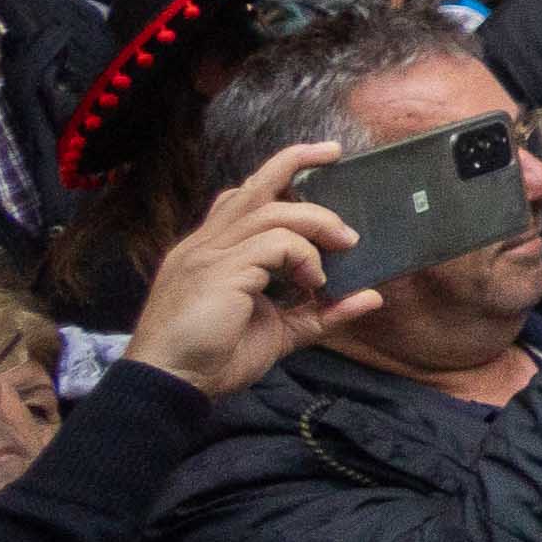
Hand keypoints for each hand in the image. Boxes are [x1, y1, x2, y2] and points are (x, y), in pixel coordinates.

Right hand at [126, 144, 374, 394]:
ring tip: (344, 245)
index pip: (241, 198)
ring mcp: (208, 255)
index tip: (318, 164)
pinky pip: (275, 243)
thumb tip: (371, 298)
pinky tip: (314, 281)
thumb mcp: (280, 331)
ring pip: (272, 211)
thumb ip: (321, 311)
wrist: (169, 387)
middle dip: (295, 160)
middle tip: (335, 154)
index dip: (277, 177)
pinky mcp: (220, 271)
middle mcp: (205, 245)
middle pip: (252, 187)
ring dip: (317, 222)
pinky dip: (305, 255)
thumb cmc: (214, 359)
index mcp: (210, 252)